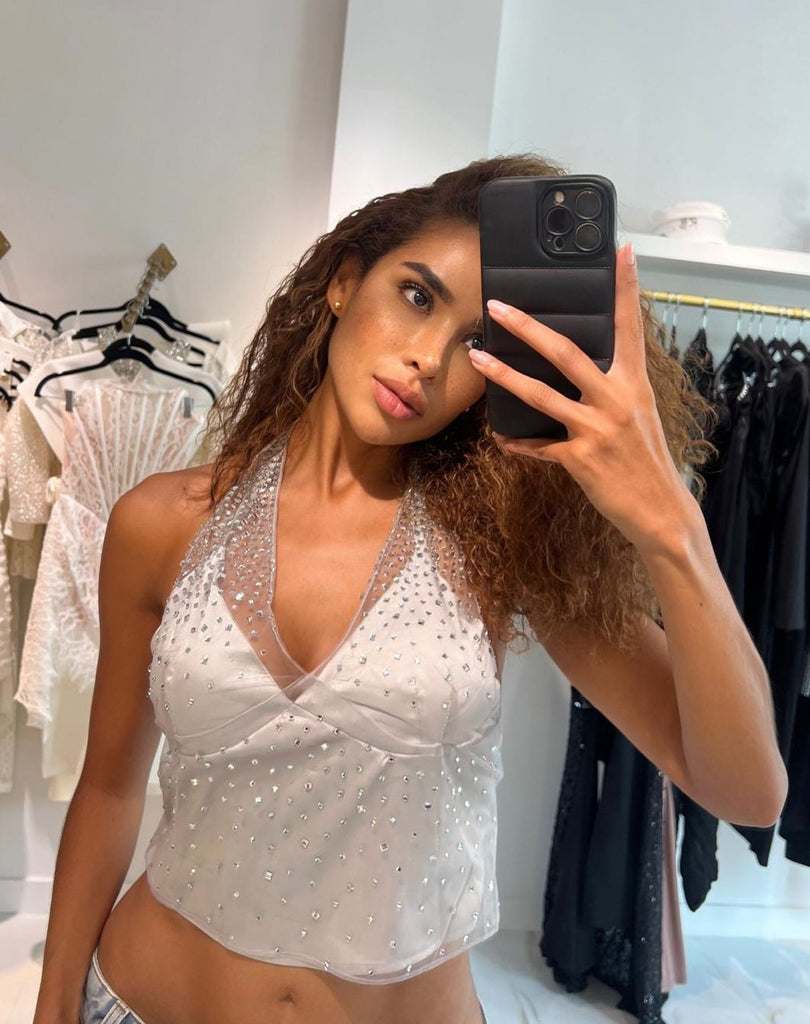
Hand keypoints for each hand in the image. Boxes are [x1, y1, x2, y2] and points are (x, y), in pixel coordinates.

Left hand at [468, 243, 695, 552]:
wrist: (661, 510)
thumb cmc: (646, 460)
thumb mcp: (640, 415)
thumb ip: (614, 389)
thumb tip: (585, 368)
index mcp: (634, 384)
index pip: (630, 327)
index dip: (626, 289)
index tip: (622, 252)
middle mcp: (617, 400)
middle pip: (566, 353)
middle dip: (528, 327)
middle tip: (499, 307)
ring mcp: (597, 429)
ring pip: (541, 394)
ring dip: (504, 375)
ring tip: (478, 358)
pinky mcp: (580, 458)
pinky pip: (538, 446)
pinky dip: (517, 442)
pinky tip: (501, 437)